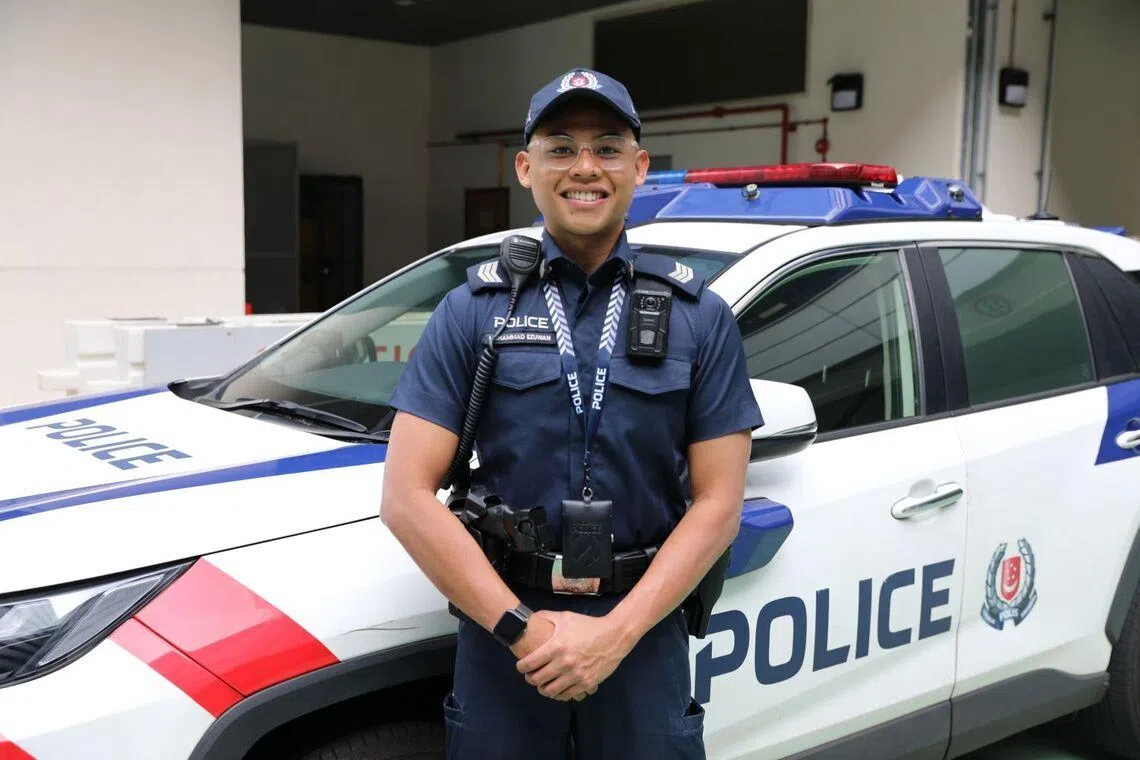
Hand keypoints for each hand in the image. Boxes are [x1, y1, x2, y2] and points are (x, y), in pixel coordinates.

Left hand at [515, 611, 632, 701]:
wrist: (614, 636)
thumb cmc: (588, 625)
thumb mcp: (566, 617)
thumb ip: (546, 617)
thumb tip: (530, 617)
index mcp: (557, 646)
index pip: (530, 663)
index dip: (521, 667)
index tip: (520, 666)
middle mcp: (564, 662)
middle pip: (537, 679)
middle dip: (530, 678)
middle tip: (530, 675)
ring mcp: (576, 675)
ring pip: (550, 691)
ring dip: (543, 688)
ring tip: (542, 683)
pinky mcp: (586, 683)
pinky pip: (566, 695)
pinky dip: (559, 693)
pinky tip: (558, 687)